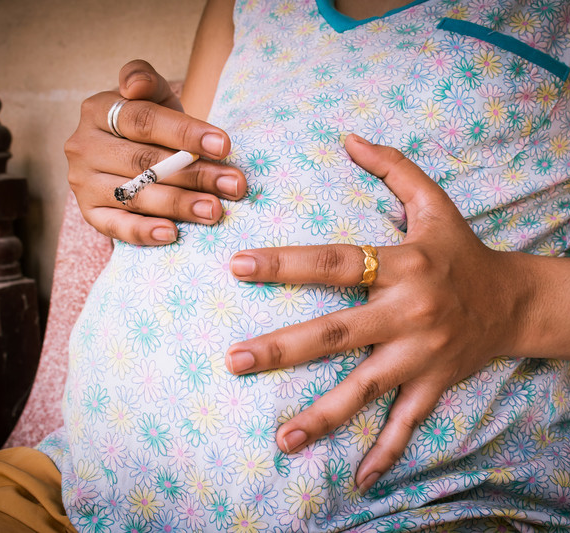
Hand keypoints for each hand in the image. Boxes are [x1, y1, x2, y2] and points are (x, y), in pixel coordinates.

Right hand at [65, 59, 246, 244]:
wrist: (133, 156)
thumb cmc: (154, 127)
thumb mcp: (155, 98)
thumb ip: (148, 82)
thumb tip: (135, 85)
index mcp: (98, 110)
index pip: (144, 121)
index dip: (186, 133)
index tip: (225, 145)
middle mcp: (84, 146)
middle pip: (145, 162)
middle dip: (195, 174)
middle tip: (234, 185)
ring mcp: (84, 183)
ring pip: (136, 195)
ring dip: (180, 205)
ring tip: (215, 210)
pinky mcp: (91, 214)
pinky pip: (117, 227)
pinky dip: (144, 232)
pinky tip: (172, 234)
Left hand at [226, 134, 523, 492]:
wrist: (514, 300)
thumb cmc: (464, 250)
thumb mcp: (434, 201)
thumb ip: (392, 166)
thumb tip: (349, 136)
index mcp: (404, 264)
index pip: (336, 262)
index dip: (287, 263)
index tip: (238, 266)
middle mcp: (409, 312)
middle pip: (338, 332)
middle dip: (284, 349)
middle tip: (235, 361)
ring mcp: (422, 355)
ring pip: (365, 389)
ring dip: (323, 416)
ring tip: (281, 440)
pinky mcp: (435, 384)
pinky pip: (407, 424)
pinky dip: (385, 453)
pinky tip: (357, 480)